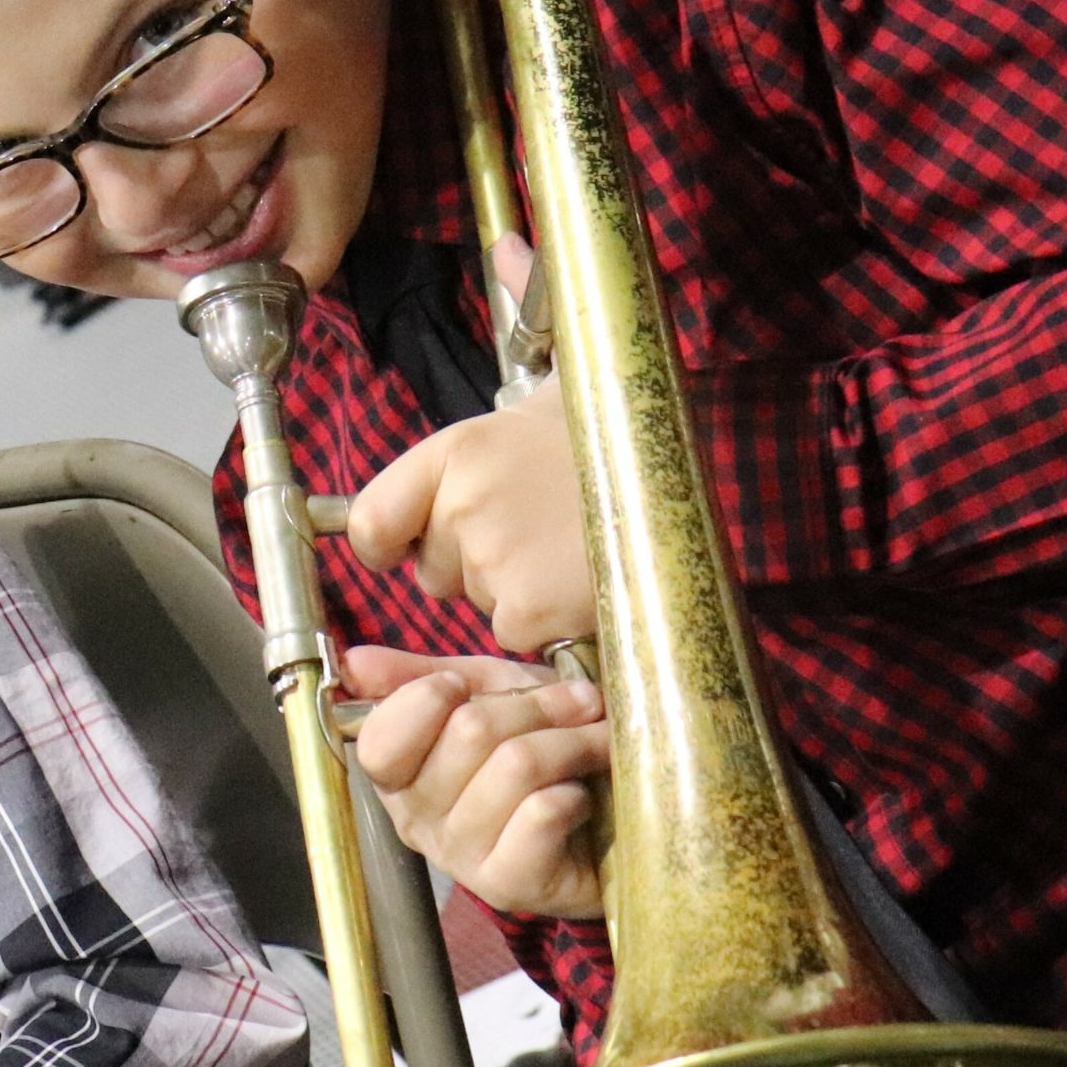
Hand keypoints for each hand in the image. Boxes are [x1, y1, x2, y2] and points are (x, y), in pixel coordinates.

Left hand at [345, 374, 593, 654]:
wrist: (696, 454)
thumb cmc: (602, 444)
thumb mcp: (510, 435)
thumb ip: (442, 482)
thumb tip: (381, 537)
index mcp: (453, 453)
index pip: (370, 524)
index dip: (387, 544)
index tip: (402, 547)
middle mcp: (463, 503)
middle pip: (430, 571)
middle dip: (471, 564)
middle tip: (538, 526)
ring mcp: (495, 558)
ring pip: (477, 604)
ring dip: (515, 590)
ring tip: (570, 545)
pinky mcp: (529, 609)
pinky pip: (515, 632)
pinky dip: (549, 618)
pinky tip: (584, 577)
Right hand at [346, 646, 609, 919]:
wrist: (604, 824)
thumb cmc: (540, 753)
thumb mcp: (483, 696)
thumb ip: (417, 677)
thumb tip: (353, 661)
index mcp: (399, 777)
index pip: (380, 741)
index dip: (425, 698)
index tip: (465, 683)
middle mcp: (417, 821)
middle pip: (467, 733)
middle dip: (537, 705)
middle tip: (579, 701)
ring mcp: (460, 857)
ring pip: (516, 765)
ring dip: (573, 742)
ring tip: (596, 738)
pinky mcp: (507, 884)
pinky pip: (540, 813)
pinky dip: (575, 792)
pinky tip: (582, 796)